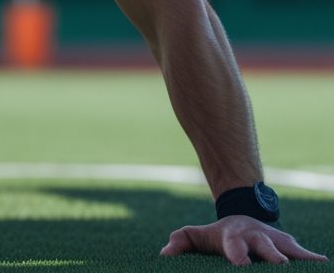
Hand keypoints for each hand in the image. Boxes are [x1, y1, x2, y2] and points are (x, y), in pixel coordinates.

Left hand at [161, 215, 327, 264]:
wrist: (244, 217)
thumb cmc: (219, 235)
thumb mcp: (198, 236)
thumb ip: (181, 242)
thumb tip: (165, 254)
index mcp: (234, 237)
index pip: (235, 248)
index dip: (238, 256)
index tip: (241, 265)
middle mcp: (258, 237)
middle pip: (267, 248)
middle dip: (273, 258)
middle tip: (278, 266)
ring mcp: (276, 242)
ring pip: (290, 250)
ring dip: (298, 260)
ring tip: (312, 265)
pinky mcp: (291, 247)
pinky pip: (304, 254)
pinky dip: (312, 260)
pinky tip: (323, 265)